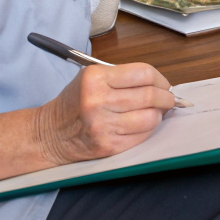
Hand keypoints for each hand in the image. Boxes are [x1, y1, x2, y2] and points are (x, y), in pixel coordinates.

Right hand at [35, 63, 176, 164]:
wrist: (50, 133)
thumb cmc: (74, 103)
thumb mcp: (91, 78)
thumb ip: (122, 77)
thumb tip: (159, 83)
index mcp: (95, 78)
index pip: (143, 73)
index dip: (161, 79)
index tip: (164, 84)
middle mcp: (98, 101)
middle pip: (150, 95)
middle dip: (167, 97)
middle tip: (169, 99)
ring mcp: (103, 126)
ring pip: (150, 117)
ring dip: (159, 114)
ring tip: (156, 112)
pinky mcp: (109, 146)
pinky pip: (142, 135)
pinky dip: (148, 129)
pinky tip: (143, 124)